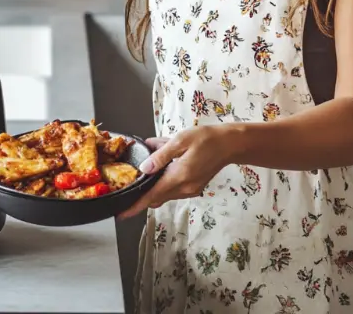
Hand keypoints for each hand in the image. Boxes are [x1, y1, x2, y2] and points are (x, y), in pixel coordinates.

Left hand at [118, 126, 236, 219]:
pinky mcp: (194, 187)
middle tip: (136, 172)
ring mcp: (190, 190)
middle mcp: (185, 188)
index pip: (152, 196)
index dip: (135, 206)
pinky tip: (168, 161)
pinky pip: (174, 188)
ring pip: (165, 192)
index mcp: (179, 177)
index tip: (122, 214)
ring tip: (155, 156)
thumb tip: (144, 168)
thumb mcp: (180, 141)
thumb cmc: (206, 139)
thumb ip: (160, 155)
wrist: (229, 144)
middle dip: (144, 188)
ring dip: (156, 181)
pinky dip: (166, 179)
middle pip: (156, 196)